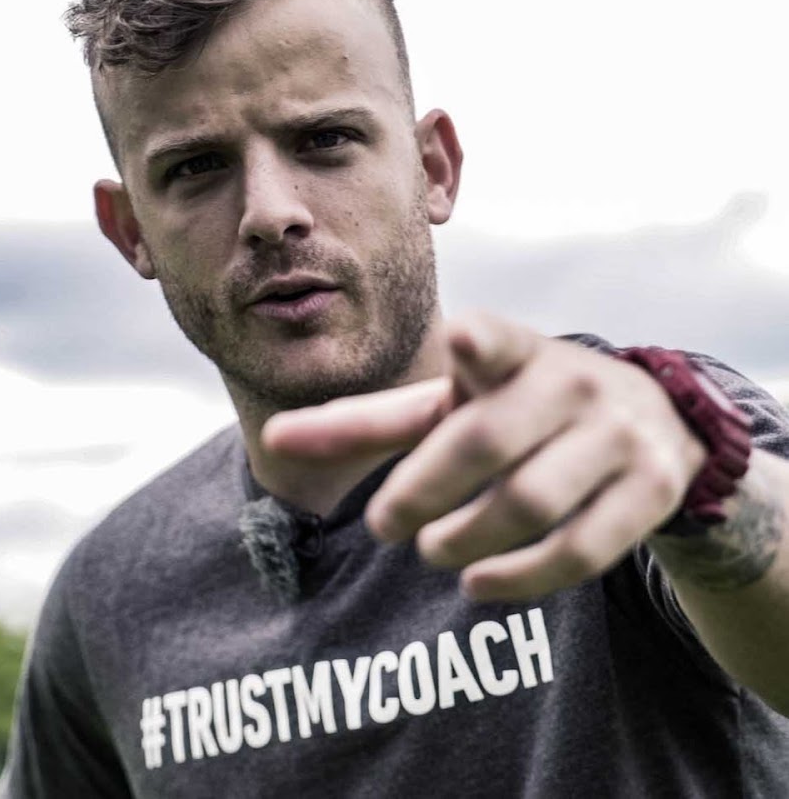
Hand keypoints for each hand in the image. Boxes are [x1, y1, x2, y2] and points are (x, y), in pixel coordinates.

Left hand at [262, 313, 706, 600]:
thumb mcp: (450, 403)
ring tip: (431, 551)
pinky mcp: (649, 489)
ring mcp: (617, 435)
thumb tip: (271, 437)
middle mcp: (570, 383)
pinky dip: (521, 577)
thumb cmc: (517, 407)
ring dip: (466, 538)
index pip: (498, 340)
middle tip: (381, 525)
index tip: (463, 338)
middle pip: (487, 442)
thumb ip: (368, 421)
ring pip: (530, 501)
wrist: (648, 420)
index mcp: (513, 351)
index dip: (482, 344)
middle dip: (425, 490)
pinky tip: (478, 583)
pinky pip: (582, 549)